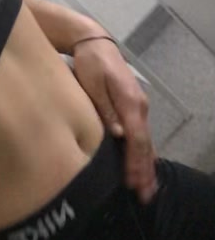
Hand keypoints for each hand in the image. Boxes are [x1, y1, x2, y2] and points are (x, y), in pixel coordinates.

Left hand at [72, 37, 158, 202]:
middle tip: (143, 195)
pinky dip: (144, 154)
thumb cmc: (91, 63)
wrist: (95, 44)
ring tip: (147, 189)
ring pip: (145, 142)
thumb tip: (118, 133)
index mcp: (130, 102)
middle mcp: (139, 107)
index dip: (134, 162)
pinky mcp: (134, 108)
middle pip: (145, 144)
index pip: (136, 138)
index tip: (132, 182)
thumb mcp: (93, 83)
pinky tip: (145, 167)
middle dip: (144, 171)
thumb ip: (106, 109)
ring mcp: (139, 107)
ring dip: (146, 166)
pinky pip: (142, 136)